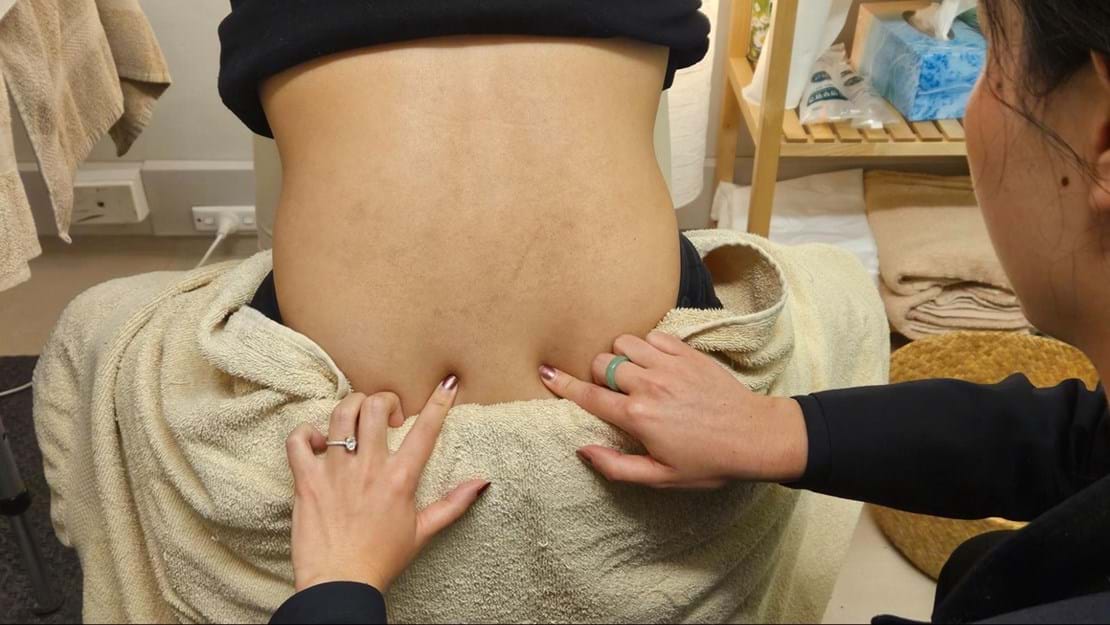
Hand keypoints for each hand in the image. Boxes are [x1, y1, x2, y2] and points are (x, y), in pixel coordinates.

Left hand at [285, 377, 488, 591]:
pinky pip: (299, 439)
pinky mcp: (306, 479)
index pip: (425, 430)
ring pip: (342, 414)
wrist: (339, 584)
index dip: (440, 402)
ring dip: (351, 408)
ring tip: (356, 420)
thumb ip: (453, 504)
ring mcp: (335, 470)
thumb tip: (482, 482)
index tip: (447, 385)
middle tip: (388, 417)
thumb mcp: (423, 532)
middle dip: (385, 400)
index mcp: (400, 479)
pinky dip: (306, 433)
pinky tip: (317, 442)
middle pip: (377, 407)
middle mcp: (368, 467)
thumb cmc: (381, 560)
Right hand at [540, 332, 807, 488]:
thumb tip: (583, 451)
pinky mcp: (688, 352)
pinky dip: (646, 346)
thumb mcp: (661, 477)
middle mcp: (649, 385)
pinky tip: (655, 363)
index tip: (545, 374)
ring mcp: (669, 365)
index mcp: (637, 417)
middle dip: (598, 375)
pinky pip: (652, 336)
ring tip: (631, 373)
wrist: (755, 436)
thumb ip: (617, 466)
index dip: (562, 385)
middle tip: (611, 391)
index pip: (588, 396)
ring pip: (624, 343)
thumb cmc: (709, 462)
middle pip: (602, 363)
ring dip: (620, 356)